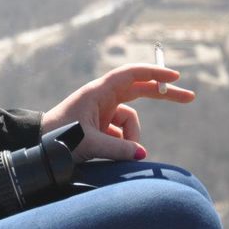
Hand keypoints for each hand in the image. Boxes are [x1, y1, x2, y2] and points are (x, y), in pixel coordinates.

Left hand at [40, 64, 193, 161]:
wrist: (38, 146)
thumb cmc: (58, 138)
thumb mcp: (89, 144)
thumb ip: (117, 149)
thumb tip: (142, 154)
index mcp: (98, 92)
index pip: (131, 75)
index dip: (154, 74)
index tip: (175, 78)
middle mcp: (103, 98)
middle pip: (140, 91)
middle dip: (163, 95)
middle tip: (190, 97)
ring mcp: (103, 112)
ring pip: (131, 124)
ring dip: (129, 140)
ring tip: (111, 152)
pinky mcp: (102, 127)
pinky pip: (122, 135)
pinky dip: (122, 146)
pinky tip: (107, 155)